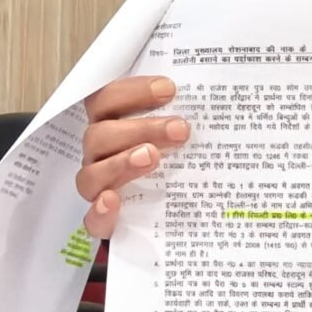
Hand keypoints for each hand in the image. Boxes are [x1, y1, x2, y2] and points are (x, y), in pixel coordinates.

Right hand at [76, 76, 190, 237]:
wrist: (171, 215)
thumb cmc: (174, 163)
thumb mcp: (179, 139)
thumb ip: (184, 121)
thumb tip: (219, 102)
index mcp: (113, 127)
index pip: (106, 100)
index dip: (131, 91)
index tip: (169, 89)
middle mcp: (101, 155)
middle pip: (100, 135)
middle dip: (141, 128)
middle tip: (179, 129)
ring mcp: (100, 188)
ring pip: (92, 173)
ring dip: (121, 162)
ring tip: (152, 158)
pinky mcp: (105, 223)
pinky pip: (92, 218)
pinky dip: (99, 210)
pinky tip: (112, 200)